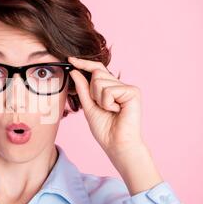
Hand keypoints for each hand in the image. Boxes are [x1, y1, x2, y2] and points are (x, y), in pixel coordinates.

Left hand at [68, 56, 162, 193]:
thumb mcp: (88, 106)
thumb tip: (74, 70)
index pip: (96, 69)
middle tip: (102, 107)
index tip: (70, 59)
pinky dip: (107, 103)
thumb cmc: (104, 128)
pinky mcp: (132, 91)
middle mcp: (120, 85)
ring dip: (99, 99)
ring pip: (100, 82)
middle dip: (92, 91)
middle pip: (96, 74)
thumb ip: (82, 88)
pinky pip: (108, 90)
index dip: (84, 63)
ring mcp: (127, 87)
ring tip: (110, 111)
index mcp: (110, 88)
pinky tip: (117, 111)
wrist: (116, 143)